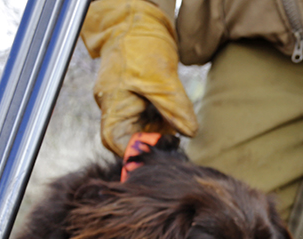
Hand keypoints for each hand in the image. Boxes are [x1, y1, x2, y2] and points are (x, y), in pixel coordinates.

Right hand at [81, 0, 197, 155]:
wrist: (139, 22)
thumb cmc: (141, 45)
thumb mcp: (161, 78)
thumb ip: (175, 108)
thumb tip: (190, 133)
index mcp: (113, 105)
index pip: (117, 142)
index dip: (137, 151)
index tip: (161, 150)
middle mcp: (117, 109)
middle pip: (134, 140)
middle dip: (156, 140)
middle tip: (177, 136)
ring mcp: (129, 106)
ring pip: (147, 130)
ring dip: (165, 130)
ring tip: (179, 118)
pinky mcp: (141, 102)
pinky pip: (154, 119)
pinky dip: (167, 120)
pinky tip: (177, 112)